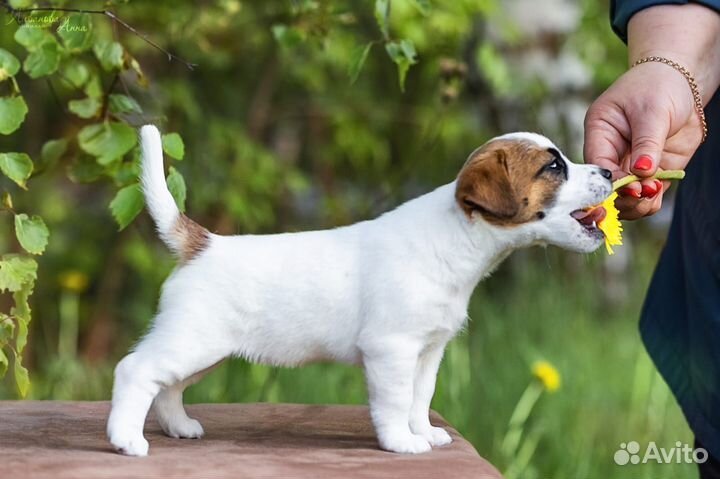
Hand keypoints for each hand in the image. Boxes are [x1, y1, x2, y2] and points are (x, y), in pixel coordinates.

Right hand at [583, 4, 719, 219]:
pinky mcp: (652, 171)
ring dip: (636, 204)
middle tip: (642, 195)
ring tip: (651, 197)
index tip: (631, 188)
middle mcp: (611, 152)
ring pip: (625, 196)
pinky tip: (655, 199)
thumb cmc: (660, 85)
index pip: (597, 163)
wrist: (685, 79)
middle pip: (607, 185)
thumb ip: (647, 143)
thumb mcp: (652, 111)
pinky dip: (650, 203)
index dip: (610, 180)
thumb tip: (641, 173)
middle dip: (622, 196)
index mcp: (600, 132)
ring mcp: (631, 163)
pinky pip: (646, 195)